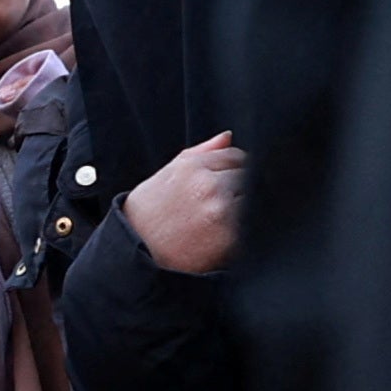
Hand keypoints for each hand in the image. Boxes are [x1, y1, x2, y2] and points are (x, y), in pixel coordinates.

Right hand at [126, 132, 247, 275]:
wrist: (136, 254)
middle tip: (227, 204)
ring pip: (254, 201)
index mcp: (194, 166)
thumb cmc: (148, 214)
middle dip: (243, 188)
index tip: (231, 181)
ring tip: (223, 220)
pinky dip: (246, 229)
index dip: (236, 169)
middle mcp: (210, 185)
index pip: (237, 157)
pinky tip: (224, 235)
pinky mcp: (230, 238)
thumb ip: (201, 152)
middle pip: (250, 177)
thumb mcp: (167, 174)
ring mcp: (222, 212)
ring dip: (247, 208)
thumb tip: (228, 136)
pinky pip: (252, 226)